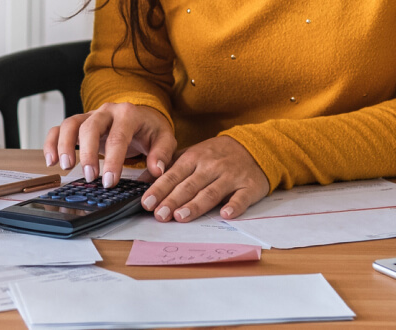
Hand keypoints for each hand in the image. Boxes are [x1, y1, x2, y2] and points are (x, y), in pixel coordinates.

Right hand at [43, 102, 175, 187]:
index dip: (112, 160)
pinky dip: (51, 142)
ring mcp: (90, 115)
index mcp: (128, 114)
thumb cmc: (150, 129)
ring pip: (70, 124)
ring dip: (64, 145)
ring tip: (66, 167)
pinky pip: (59, 128)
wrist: (141, 116)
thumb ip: (162, 153)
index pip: (118, 136)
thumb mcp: (164, 138)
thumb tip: (156, 170)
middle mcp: (106, 111)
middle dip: (88, 154)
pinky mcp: (79, 123)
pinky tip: (51, 161)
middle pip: (90, 127)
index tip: (109, 181)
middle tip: (90, 177)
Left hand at [141, 136, 269, 222]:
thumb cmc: (216, 155)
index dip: (159, 189)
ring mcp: (231, 176)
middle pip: (189, 186)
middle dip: (172, 200)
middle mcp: (211, 167)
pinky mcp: (249, 186)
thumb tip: (141, 181)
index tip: (146, 202)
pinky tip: (225, 214)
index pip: (173, 175)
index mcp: (194, 158)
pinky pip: (241, 197)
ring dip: (196, 205)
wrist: (254, 146)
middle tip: (159, 215)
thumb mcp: (191, 155)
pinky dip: (234, 205)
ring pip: (211, 192)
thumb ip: (168, 167)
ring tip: (181, 216)